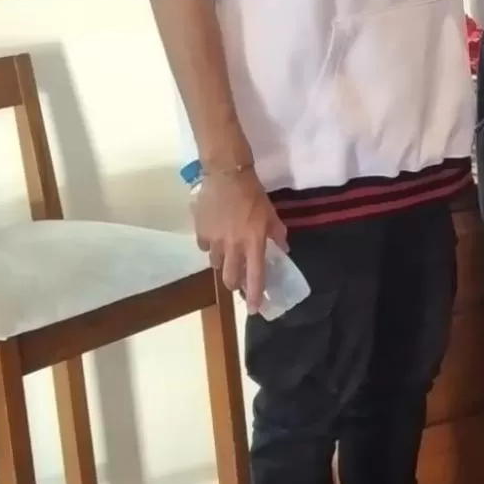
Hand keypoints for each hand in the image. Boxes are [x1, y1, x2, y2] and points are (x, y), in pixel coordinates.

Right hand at [192, 170, 286, 312]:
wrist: (226, 175)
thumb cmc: (253, 194)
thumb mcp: (271, 213)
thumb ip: (277, 233)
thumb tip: (284, 249)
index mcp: (253, 242)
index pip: (255, 276)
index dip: (254, 295)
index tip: (254, 309)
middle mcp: (233, 247)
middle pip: (230, 277)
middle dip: (234, 284)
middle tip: (238, 282)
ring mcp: (214, 241)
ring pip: (215, 264)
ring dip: (223, 264)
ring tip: (228, 255)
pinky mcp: (199, 232)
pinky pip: (204, 247)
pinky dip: (210, 246)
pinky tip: (215, 237)